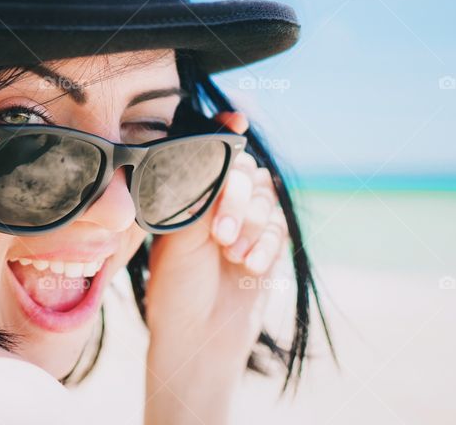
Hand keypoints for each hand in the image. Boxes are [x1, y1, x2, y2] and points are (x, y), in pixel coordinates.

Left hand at [142, 111, 288, 422]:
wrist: (198, 337)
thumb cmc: (176, 288)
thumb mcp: (180, 236)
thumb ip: (201, 194)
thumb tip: (217, 154)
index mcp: (188, 195)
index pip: (212, 153)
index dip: (225, 131)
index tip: (237, 117)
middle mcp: (216, 204)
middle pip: (244, 171)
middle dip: (237, 200)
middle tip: (221, 236)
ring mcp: (244, 223)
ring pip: (264, 198)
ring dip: (252, 226)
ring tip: (232, 256)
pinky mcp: (266, 245)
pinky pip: (279, 226)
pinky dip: (266, 245)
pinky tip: (248, 266)